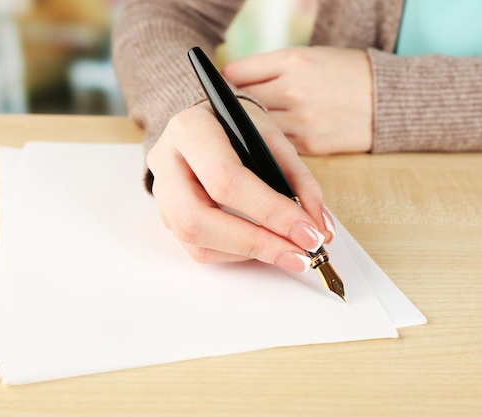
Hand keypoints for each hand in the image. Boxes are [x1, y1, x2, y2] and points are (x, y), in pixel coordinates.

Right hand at [146, 99, 335, 272]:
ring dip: (249, 253)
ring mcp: (162, 195)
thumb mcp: (271, 138)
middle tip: (300, 255)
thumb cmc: (237, 129)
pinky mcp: (168, 218)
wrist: (203, 127)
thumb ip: (297, 179)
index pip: (225, 178)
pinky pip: (199, 249)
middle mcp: (166, 163)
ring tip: (290, 253)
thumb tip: (320, 228)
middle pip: (198, 219)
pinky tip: (264, 246)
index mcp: (190, 129)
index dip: (269, 211)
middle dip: (256, 243)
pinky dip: (238, 254)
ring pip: (196, 241)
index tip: (309, 233)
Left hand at [223, 46, 372, 154]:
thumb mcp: (311, 56)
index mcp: (292, 60)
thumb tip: (235, 82)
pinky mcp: (311, 145)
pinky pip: (276, 146)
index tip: (227, 90)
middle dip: (235, 108)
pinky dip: (271, 145)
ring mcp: (301, 120)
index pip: (236, 73)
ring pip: (256, 128)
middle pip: (241, 102)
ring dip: (251, 130)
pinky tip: (272, 143)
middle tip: (234, 114)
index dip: (227, 83)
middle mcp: (293, 89)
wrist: (389, 100)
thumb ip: (273, 68)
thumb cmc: (349, 74)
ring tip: (253, 129)